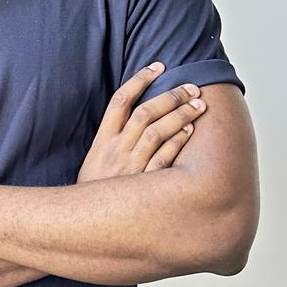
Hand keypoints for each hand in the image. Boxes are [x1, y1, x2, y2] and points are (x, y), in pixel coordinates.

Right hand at [77, 62, 206, 183]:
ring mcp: (130, 165)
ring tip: (198, 105)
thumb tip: (136, 113)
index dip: (139, 80)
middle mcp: (116, 149)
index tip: (158, 66)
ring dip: (180, 116)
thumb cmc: (97, 188)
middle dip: (170, 96)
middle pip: (144, 113)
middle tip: (192, 87)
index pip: (120, 101)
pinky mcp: (143, 183)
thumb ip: (115, 137)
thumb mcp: (96, 158)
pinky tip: (190, 131)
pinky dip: (176, 143)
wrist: (87, 221)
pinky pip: (163, 158)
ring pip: (156, 132)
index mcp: (103, 140)